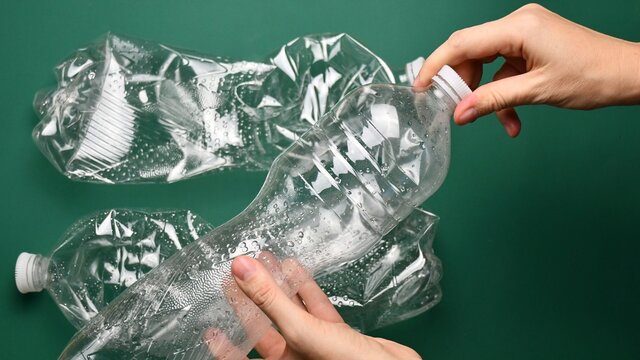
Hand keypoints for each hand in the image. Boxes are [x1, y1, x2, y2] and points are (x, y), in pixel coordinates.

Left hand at [223, 255, 420, 359]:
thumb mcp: (303, 333)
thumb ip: (271, 301)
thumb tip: (241, 268)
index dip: (225, 344)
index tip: (211, 321)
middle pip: (265, 330)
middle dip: (252, 300)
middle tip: (237, 274)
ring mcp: (318, 349)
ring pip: (292, 315)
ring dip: (279, 288)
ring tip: (264, 261)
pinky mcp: (340, 337)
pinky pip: (318, 311)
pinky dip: (307, 290)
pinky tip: (296, 269)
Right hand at [415, 3, 639, 136]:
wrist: (627, 75)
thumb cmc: (592, 76)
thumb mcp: (536, 91)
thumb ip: (493, 100)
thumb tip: (460, 113)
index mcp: (519, 27)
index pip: (463, 43)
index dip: (437, 66)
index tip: (420, 87)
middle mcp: (518, 23)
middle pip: (471, 51)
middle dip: (461, 83)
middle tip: (453, 109)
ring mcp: (525, 34)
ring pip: (486, 63)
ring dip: (484, 94)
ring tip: (490, 118)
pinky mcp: (531, 46)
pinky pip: (504, 69)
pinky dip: (503, 93)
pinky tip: (511, 119)